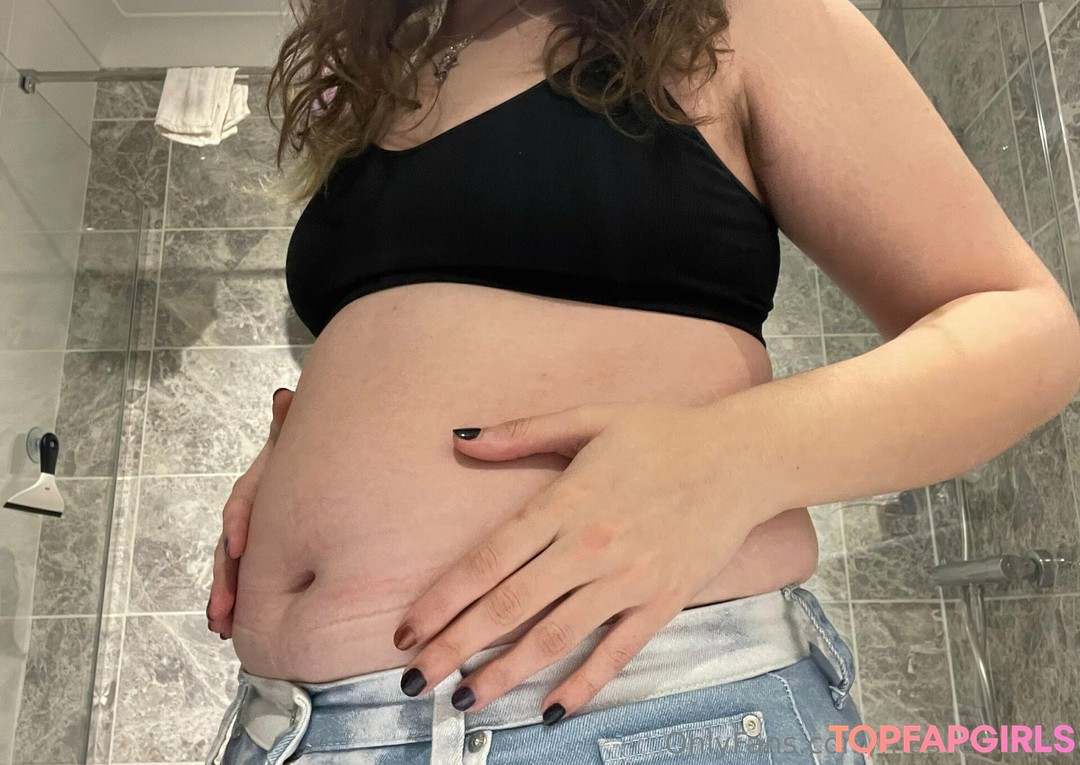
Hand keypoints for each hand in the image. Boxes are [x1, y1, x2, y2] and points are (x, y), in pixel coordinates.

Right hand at [207, 387, 293, 638]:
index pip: (244, 502)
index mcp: (262, 484)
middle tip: (224, 608)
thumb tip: (283, 398)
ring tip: (222, 624)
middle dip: (226, 576)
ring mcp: (257, 534)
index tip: (240, 547)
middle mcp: (254, 510)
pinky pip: (246, 577)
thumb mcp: (297, 439)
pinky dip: (235, 601)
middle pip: (232, 544)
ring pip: (236, 566)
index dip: (240, 523)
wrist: (323, 458)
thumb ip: (288, 423)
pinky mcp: (264, 555)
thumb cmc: (310, 453)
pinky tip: (228, 625)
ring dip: (226, 594)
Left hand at [391, 400, 763, 722]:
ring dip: (506, 673)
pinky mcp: (663, 602)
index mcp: (565, 502)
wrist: (741, 457)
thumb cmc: (663, 433)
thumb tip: (461, 440)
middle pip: (509, 607)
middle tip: (416, 680)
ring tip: (466, 701)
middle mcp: (589, 547)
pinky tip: (553, 707)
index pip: (488, 560)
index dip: (443, 599)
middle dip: (457, 648)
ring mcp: (628, 580)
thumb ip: (522, 432)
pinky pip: (618, 652)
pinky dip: (585, 683)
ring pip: (555, 637)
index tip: (408, 630)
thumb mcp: (589, 417)